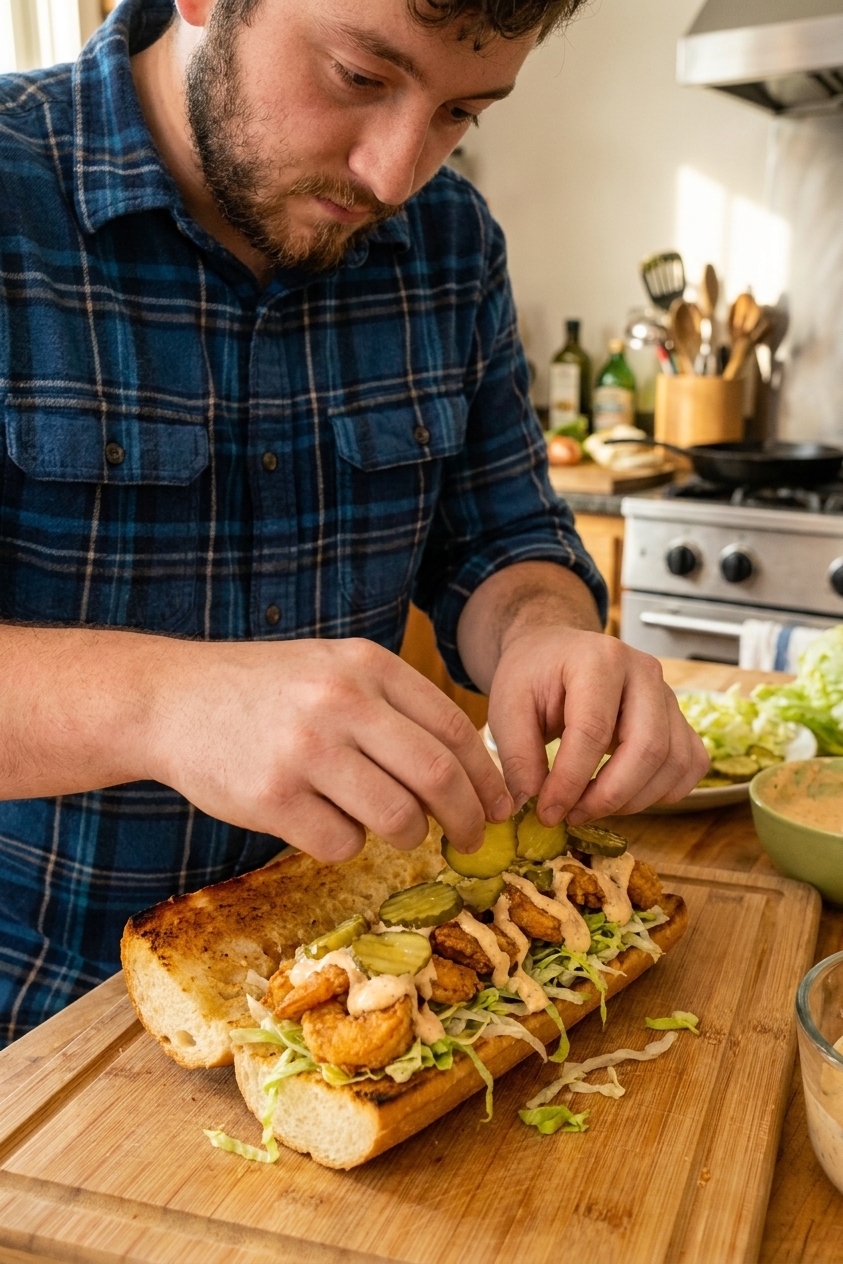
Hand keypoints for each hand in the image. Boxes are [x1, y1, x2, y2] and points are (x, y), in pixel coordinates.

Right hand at [147, 638, 510, 861]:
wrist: (171, 699)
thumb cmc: (266, 690)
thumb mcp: (333, 668)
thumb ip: (393, 705)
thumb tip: (468, 771)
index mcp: (366, 665)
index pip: (453, 729)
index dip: (487, 776)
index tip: (500, 805)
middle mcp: (341, 701)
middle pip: (438, 776)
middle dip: (469, 819)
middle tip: (473, 840)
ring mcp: (305, 750)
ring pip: (397, 817)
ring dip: (408, 835)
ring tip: (394, 830)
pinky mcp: (272, 797)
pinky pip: (341, 843)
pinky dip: (348, 843)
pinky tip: (326, 823)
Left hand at [486, 628, 708, 824]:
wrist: (556, 652)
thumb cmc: (534, 675)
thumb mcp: (507, 705)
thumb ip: (517, 755)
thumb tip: (529, 804)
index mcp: (598, 659)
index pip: (594, 731)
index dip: (571, 781)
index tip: (548, 811)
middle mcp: (643, 672)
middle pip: (648, 747)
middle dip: (609, 796)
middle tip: (573, 815)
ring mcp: (668, 694)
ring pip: (673, 761)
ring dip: (634, 799)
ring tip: (591, 806)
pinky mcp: (679, 717)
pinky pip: (690, 764)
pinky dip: (664, 792)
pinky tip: (626, 796)